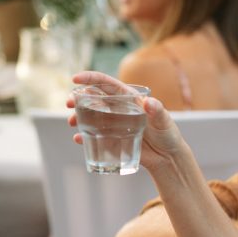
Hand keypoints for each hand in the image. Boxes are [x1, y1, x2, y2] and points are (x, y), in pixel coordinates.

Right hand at [68, 71, 187, 172]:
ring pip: (91, 116)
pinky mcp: (112, 139)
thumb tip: (149, 103)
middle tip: (69, 102)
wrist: (167, 157)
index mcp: (130, 99)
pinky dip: (84, 137)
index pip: (108, 84)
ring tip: (72, 122)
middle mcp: (119, 109)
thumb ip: (158, 112)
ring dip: (78, 117)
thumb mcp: (165, 122)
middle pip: (95, 99)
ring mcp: (114, 124)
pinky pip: (94, 136)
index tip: (75, 78)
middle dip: (79, 98)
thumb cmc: (168, 135)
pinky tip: (78, 139)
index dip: (91, 78)